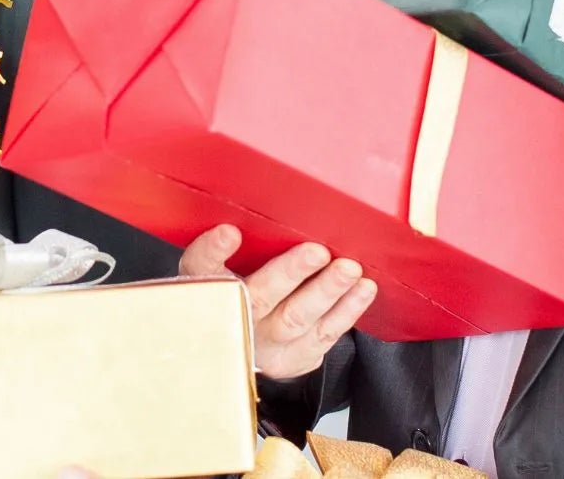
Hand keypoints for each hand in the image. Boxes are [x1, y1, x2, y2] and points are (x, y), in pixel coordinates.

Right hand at [180, 225, 374, 380]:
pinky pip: (324, 335)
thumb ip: (236, 243)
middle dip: (290, 273)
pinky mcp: (292, 358)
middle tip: (317, 252)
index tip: (230, 233)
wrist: (244, 342)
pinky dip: (347, 310)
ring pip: (297, 318)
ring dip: (327, 292)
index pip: (200, 268)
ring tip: (348, 269)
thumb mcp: (224, 265)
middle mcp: (234, 319)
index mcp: (209, 287)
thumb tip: (266, 205)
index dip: (212, 251)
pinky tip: (362, 289)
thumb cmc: (240, 290)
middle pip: (259, 297)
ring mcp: (265, 343)